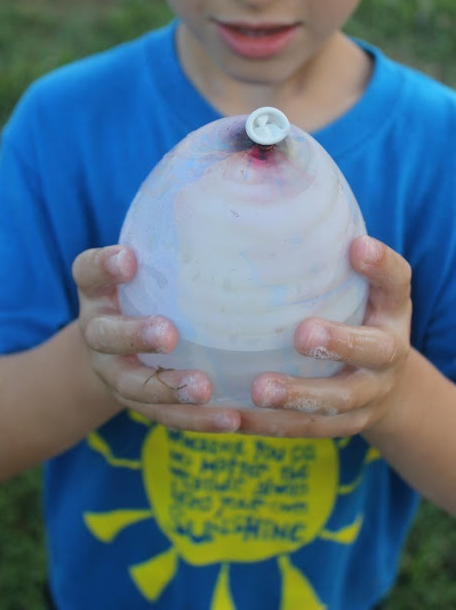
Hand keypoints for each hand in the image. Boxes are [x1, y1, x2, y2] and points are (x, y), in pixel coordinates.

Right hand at [72, 245, 240, 432]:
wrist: (115, 350)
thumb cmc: (149, 289)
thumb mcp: (152, 262)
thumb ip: (179, 231)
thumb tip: (245, 160)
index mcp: (98, 290)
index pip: (88, 271)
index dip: (103, 265)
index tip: (127, 258)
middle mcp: (98, 330)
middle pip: (105, 335)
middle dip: (134, 334)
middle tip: (168, 333)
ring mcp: (114, 371)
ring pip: (133, 384)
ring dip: (167, 388)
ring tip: (203, 387)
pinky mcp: (138, 403)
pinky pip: (165, 416)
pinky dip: (196, 420)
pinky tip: (230, 418)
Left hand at [240, 235, 412, 437]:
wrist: (387, 387)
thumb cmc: (357, 319)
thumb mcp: (358, 290)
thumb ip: (330, 261)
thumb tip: (272, 202)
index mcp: (391, 312)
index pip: (397, 284)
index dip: (381, 266)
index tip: (358, 247)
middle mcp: (388, 355)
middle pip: (373, 351)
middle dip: (340, 344)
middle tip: (304, 335)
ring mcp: (368, 396)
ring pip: (338, 402)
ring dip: (299, 396)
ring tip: (260, 389)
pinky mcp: (343, 427)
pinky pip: (308, 431)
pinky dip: (272, 426)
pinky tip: (236, 417)